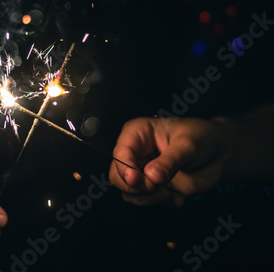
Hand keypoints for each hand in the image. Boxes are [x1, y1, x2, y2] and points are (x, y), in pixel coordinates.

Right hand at [109, 117, 232, 206]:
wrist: (219, 152)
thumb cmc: (201, 138)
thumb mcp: (188, 145)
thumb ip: (170, 161)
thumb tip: (152, 176)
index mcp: (137, 134)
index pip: (121, 153)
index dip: (125, 168)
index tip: (136, 180)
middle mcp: (135, 153)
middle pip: (118, 176)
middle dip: (136, 187)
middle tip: (156, 189)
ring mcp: (142, 172)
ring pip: (129, 193)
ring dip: (150, 198)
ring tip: (171, 193)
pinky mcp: (152, 187)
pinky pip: (146, 201)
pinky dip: (162, 203)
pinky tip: (178, 196)